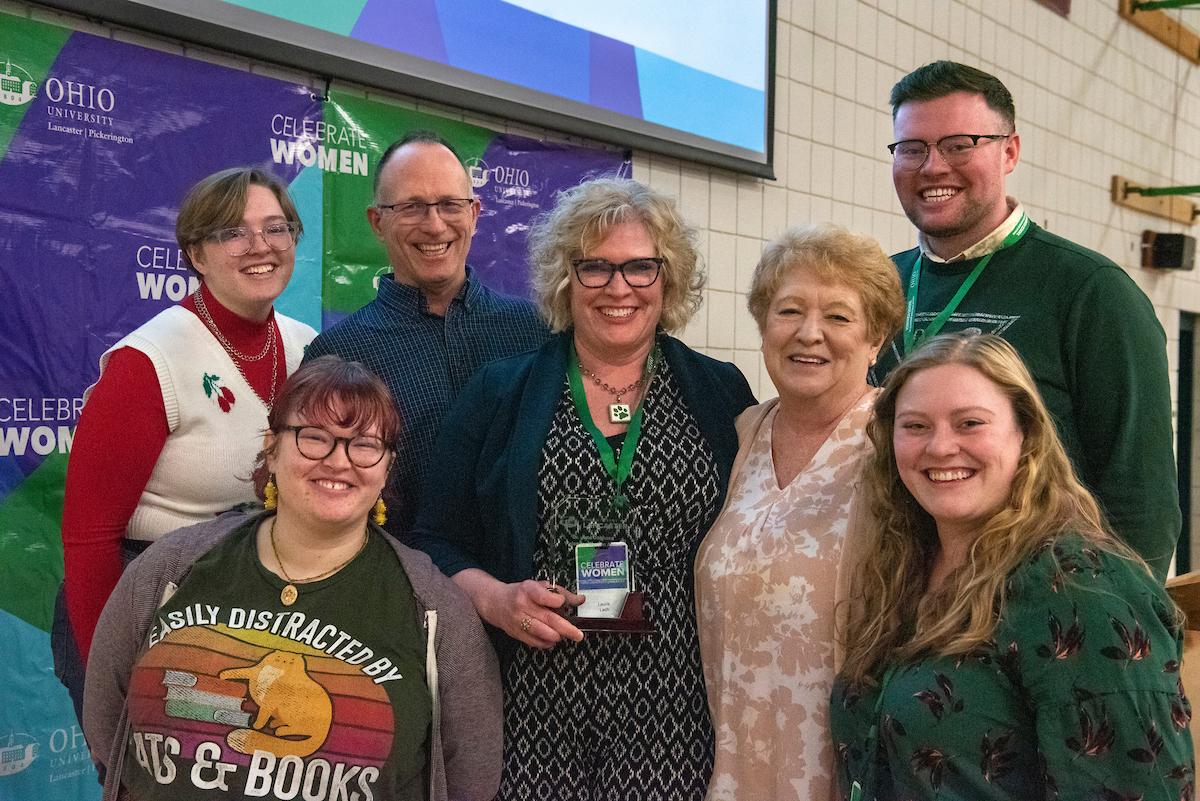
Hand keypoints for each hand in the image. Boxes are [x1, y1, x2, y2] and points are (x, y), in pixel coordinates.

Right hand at [456, 571, 584, 647]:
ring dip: (557, 637)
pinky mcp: (516, 633)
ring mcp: (518, 621)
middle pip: (548, 619)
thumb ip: (561, 593)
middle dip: (566, 629)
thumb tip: (581, 600)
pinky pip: (535, 642)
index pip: (546, 597)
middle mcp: (522, 605)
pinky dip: (546, 643)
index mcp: (528, 589)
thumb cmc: (522, 592)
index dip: (558, 601)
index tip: (562, 603)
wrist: (495, 602)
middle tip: (578, 635)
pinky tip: (552, 640)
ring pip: (542, 633)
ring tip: (564, 635)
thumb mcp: (539, 586)